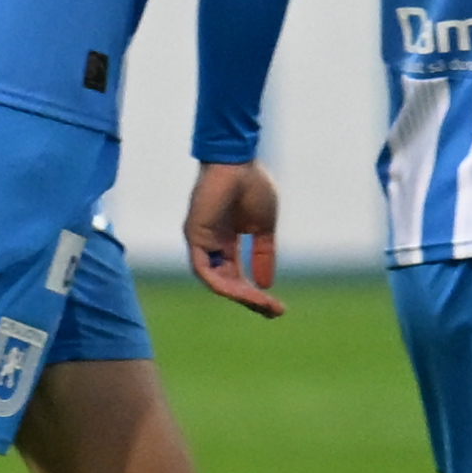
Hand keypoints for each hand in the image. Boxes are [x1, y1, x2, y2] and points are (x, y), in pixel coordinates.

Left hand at [185, 159, 284, 316]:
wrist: (239, 161)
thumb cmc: (251, 185)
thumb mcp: (264, 227)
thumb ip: (263, 255)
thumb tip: (266, 284)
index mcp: (226, 242)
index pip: (237, 276)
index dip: (255, 293)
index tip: (277, 307)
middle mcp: (211, 245)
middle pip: (227, 283)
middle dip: (250, 300)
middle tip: (273, 311)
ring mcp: (201, 241)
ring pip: (216, 281)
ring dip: (239, 295)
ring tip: (261, 303)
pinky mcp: (194, 235)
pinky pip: (204, 270)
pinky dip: (221, 283)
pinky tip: (242, 291)